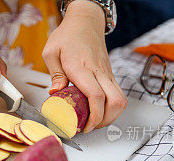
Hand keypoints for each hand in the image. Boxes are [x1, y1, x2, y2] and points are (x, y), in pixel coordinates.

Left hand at [42, 0, 126, 132]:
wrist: (85, 21)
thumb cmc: (68, 35)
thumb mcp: (51, 52)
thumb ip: (55, 74)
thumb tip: (55, 94)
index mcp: (82, 67)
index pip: (96, 95)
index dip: (94, 116)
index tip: (85, 127)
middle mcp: (99, 72)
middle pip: (116, 102)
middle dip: (105, 120)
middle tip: (90, 127)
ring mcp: (107, 73)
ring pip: (121, 100)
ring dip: (111, 116)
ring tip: (95, 121)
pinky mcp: (109, 75)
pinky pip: (118, 94)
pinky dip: (111, 107)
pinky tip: (99, 110)